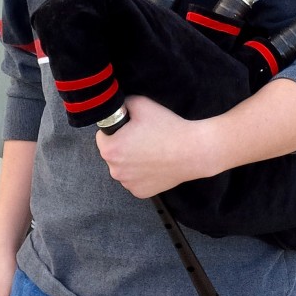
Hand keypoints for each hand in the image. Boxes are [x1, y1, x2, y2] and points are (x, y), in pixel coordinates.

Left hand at [95, 95, 215, 197]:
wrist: (193, 151)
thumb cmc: (167, 128)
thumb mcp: (141, 103)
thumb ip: (122, 104)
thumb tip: (116, 107)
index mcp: (111, 149)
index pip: (102, 136)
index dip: (116, 130)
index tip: (131, 129)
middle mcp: (115, 170)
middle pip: (112, 154)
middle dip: (123, 145)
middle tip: (144, 138)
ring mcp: (128, 184)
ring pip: (124, 168)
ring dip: (131, 161)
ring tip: (152, 150)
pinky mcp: (141, 192)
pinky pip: (135, 180)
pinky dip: (142, 174)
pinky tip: (156, 164)